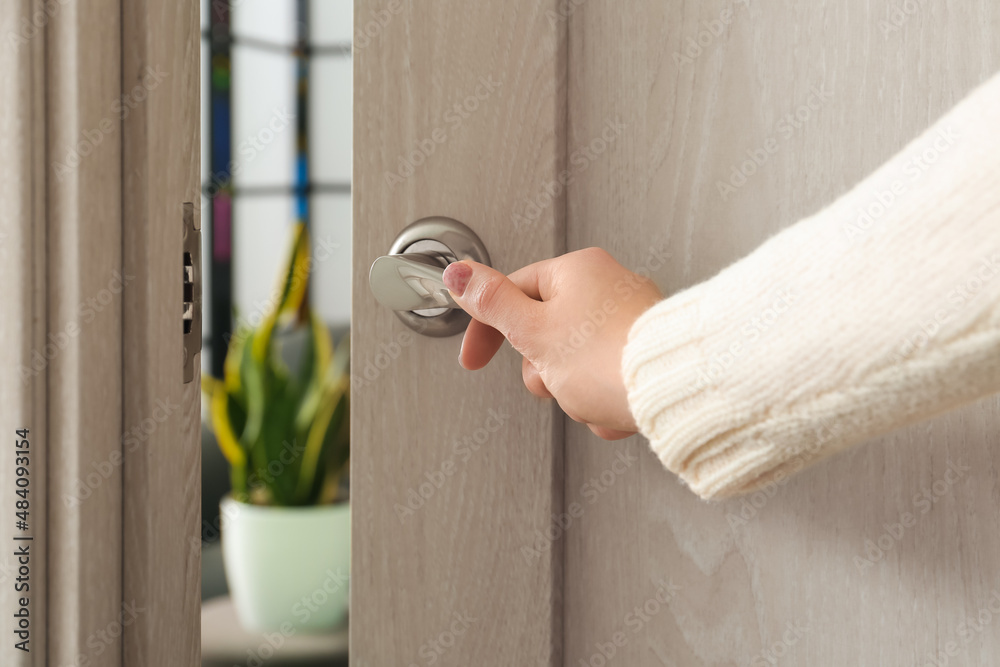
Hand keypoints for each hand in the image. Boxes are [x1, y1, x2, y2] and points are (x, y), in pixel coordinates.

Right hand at [442, 248, 662, 439]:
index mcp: (578, 270)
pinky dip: (603, 399)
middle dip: (543, 369)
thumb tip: (459, 273)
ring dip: (573, 391)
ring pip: (574, 364)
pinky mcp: (644, 354)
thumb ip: (491, 303)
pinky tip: (612, 407)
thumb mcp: (532, 329)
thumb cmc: (608, 359)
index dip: (488, 329)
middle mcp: (608, 286)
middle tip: (552, 376)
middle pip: (545, 333)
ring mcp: (629, 320)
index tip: (474, 359)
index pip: (513, 292)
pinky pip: (606, 379)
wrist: (672, 393)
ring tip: (590, 395)